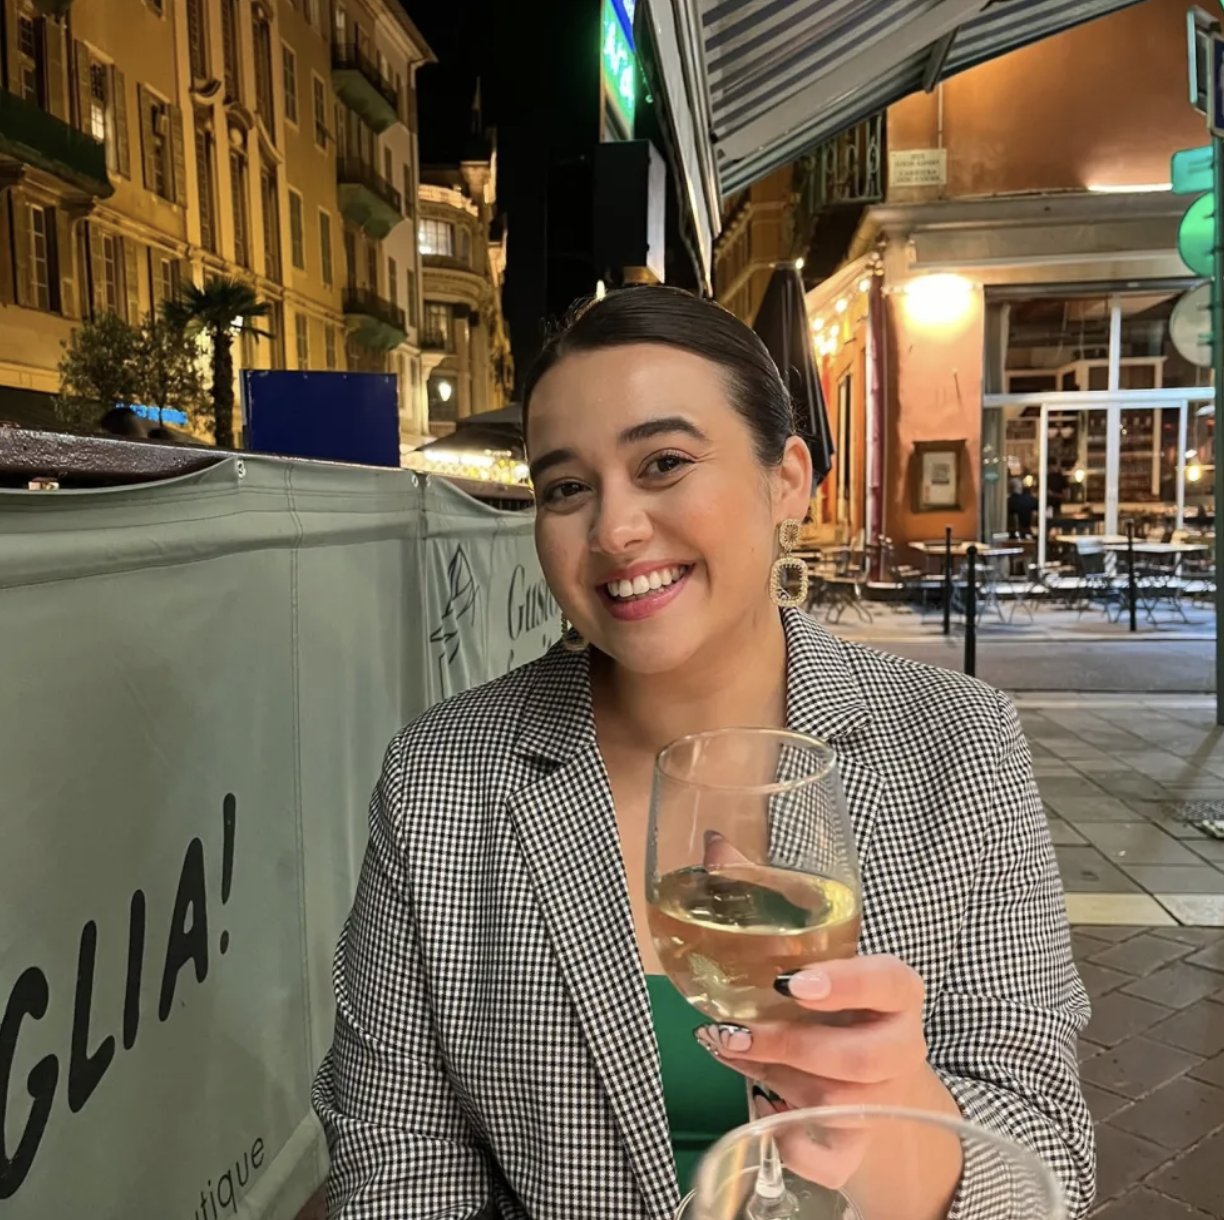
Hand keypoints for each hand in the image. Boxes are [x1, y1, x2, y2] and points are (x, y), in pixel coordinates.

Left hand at [694, 955, 961, 1202]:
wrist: (866, 1062)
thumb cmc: (834, 1008)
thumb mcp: (821, 981)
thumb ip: (787, 983)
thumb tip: (723, 999)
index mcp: (898, 993)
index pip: (886, 982)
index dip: (842, 984)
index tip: (789, 982)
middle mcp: (902, 1048)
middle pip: (861, 1058)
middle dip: (790, 1046)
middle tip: (737, 1033)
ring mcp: (887, 1102)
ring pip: (838, 1105)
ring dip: (777, 1079)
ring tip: (736, 1054)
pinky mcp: (861, 1145)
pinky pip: (830, 1163)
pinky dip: (789, 1142)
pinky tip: (762, 1107)